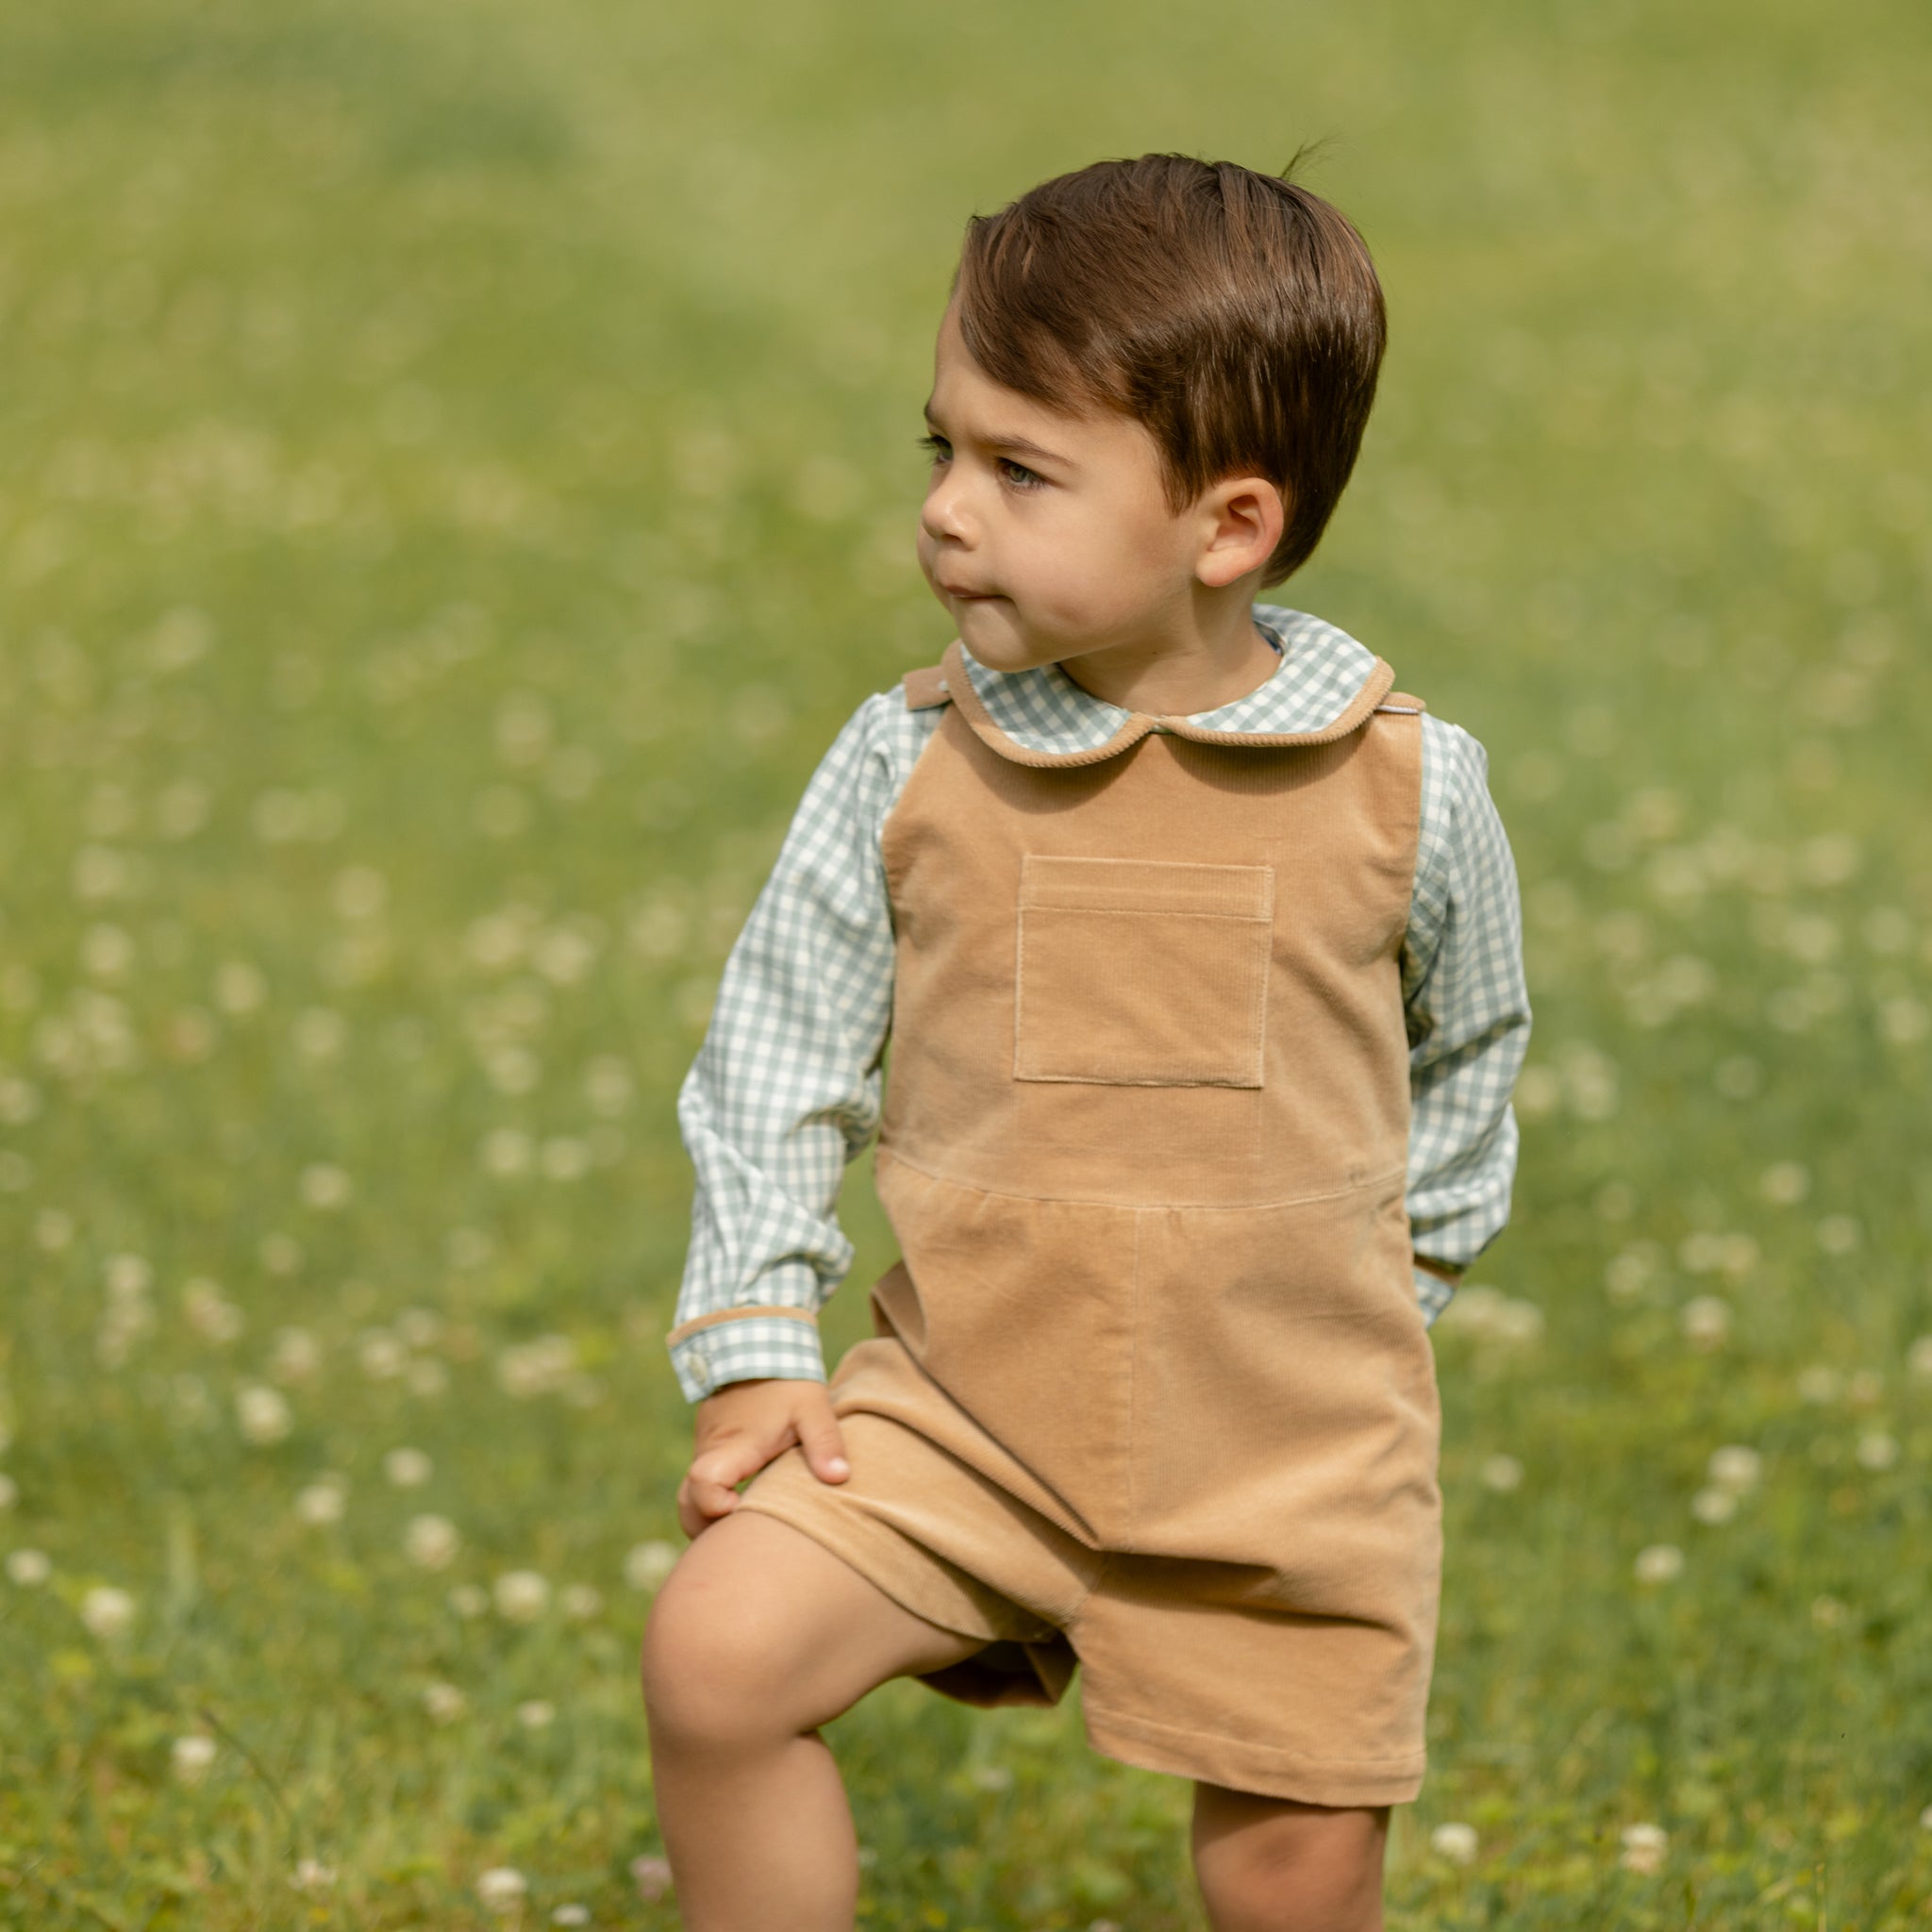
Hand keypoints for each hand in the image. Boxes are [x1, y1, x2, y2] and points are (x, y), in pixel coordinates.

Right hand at [675, 1376, 850, 1540]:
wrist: (758, 1343)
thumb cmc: (787, 1379)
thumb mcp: (813, 1406)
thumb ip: (824, 1441)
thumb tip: (839, 1478)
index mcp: (733, 1445)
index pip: (702, 1483)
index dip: (714, 1506)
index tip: (741, 1507)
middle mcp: (711, 1450)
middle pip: (686, 1504)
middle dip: (706, 1526)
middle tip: (745, 1529)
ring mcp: (706, 1449)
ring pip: (691, 1495)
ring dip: (712, 1514)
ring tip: (751, 1520)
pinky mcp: (712, 1446)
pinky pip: (703, 1482)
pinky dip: (716, 1498)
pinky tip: (750, 1502)